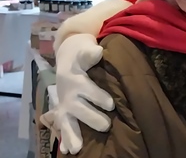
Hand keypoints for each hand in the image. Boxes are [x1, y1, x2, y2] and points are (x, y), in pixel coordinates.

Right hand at [40, 33, 113, 153]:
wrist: (66, 60)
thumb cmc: (80, 56)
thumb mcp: (84, 51)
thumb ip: (90, 53)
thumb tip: (98, 51)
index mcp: (76, 81)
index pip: (89, 91)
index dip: (99, 98)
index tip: (111, 105)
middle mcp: (69, 96)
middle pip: (80, 110)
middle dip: (92, 118)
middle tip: (106, 126)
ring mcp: (65, 106)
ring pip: (68, 122)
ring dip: (73, 135)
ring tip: (77, 149)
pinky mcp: (63, 113)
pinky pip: (62, 128)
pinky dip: (64, 139)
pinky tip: (67, 151)